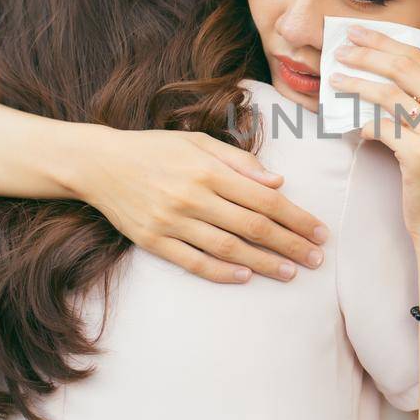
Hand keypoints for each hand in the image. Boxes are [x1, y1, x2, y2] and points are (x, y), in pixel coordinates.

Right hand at [70, 126, 329, 283]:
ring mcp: (172, 221)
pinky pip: (194, 262)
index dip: (296, 218)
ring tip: (291, 273)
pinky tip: (246, 276)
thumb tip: (278, 183)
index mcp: (209, 170)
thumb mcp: (198, 142)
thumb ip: (240, 161)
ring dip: (264, 263)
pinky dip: (222, 271)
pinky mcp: (154, 241)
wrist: (99, 163)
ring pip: (229, 248)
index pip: (265, 199)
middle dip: (290, 244)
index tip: (320, 232)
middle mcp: (193, 196)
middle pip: (253, 226)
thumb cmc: (155, 149)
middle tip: (317, 259)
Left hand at [328, 24, 419, 244]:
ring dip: (356, 84)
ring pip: (389, 95)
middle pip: (404, 68)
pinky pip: (382, 129)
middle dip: (368, 54)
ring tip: (334, 81)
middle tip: (341, 49)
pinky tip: (354, 129)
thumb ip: (416, 107)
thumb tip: (372, 78)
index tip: (359, 35)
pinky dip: (363, 125)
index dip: (386, 42)